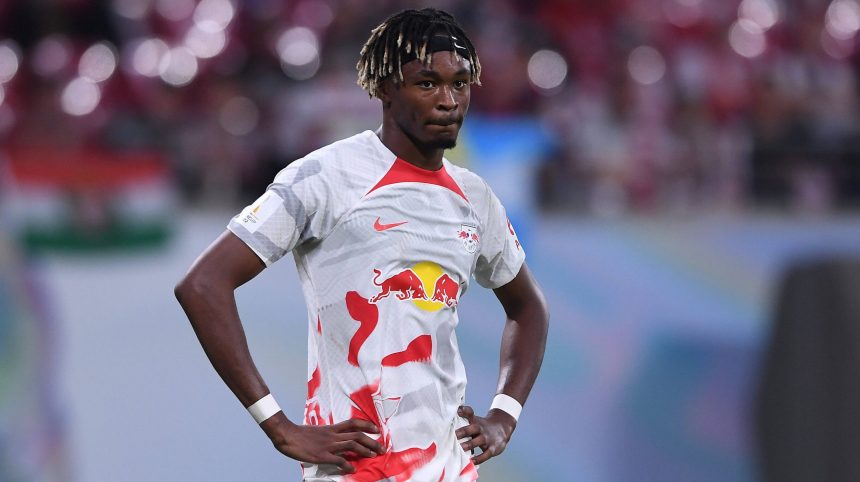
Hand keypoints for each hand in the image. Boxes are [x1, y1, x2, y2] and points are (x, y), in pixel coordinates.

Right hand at [261, 414, 385, 473]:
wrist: (286, 434)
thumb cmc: (299, 434)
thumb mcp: (317, 431)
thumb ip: (328, 435)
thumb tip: (336, 439)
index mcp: (331, 428)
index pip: (353, 423)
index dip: (367, 424)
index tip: (377, 429)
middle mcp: (332, 435)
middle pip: (357, 434)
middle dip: (372, 441)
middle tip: (381, 448)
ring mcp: (328, 445)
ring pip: (352, 444)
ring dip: (364, 450)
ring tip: (373, 456)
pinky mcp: (321, 455)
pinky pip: (338, 460)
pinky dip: (347, 465)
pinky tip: (352, 470)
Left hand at [455, 405, 516, 464]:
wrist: (502, 428)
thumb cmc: (482, 427)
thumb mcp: (474, 420)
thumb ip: (463, 418)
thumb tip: (454, 412)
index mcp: (475, 421)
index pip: (470, 413)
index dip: (464, 411)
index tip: (458, 411)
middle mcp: (481, 429)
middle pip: (473, 428)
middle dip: (464, 431)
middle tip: (454, 435)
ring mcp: (488, 438)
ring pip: (478, 441)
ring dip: (469, 445)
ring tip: (461, 448)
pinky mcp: (493, 448)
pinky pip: (486, 454)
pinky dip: (479, 458)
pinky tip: (472, 461)